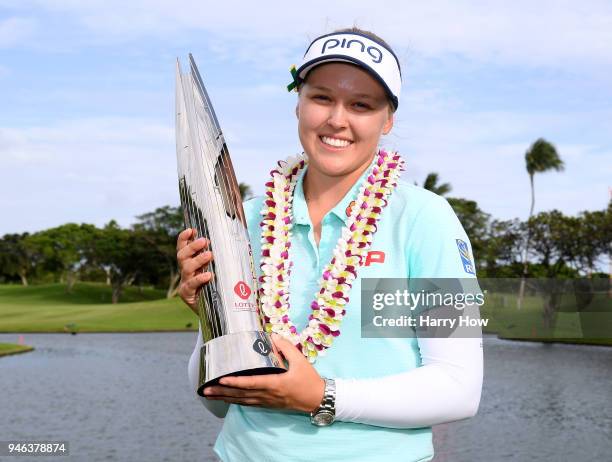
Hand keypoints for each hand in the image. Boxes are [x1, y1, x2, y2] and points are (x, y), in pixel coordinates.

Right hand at [176, 228, 213, 313]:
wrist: (215, 310)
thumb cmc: (218, 286)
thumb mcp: (219, 270)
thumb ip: (220, 259)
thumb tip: (232, 243)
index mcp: (191, 263)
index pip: (183, 248)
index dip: (184, 238)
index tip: (191, 230)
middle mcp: (185, 271)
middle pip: (182, 255)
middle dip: (192, 246)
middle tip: (204, 241)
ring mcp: (185, 283)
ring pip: (186, 268)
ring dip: (198, 260)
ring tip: (209, 255)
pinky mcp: (187, 295)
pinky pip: (191, 285)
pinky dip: (199, 279)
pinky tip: (208, 276)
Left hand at [204, 333, 324, 412]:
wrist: (317, 399)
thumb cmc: (309, 380)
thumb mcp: (300, 360)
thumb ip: (286, 347)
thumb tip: (272, 336)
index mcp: (275, 384)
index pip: (251, 383)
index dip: (235, 382)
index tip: (221, 380)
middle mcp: (268, 395)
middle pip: (241, 394)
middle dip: (222, 392)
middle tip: (204, 389)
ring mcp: (267, 401)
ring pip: (242, 401)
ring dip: (224, 398)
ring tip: (209, 395)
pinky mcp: (268, 404)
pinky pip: (248, 403)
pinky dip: (235, 401)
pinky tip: (226, 399)